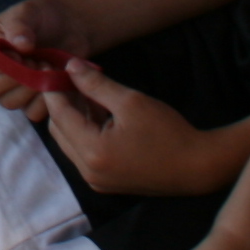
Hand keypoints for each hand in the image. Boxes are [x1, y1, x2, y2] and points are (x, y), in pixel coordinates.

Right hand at [0, 0, 81, 104]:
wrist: (67, 26)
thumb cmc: (40, 16)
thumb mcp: (27, 11)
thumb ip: (20, 26)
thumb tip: (21, 45)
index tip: (20, 53)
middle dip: (12, 78)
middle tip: (34, 63)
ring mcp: (8, 88)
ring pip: (8, 102)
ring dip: (30, 88)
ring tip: (46, 67)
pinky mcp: (29, 100)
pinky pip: (31, 112)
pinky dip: (44, 100)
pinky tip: (54, 81)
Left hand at [35, 58, 213, 195]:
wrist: (197, 166)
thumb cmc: (167, 132)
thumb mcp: (131, 101)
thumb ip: (96, 84)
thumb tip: (70, 67)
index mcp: (93, 151)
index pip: (59, 115)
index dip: (53, 89)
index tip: (52, 68)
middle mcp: (88, 170)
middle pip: (59, 131)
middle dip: (62, 103)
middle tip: (72, 78)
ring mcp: (96, 179)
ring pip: (70, 142)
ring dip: (74, 117)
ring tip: (87, 92)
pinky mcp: (105, 182)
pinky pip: (84, 153)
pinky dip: (85, 132)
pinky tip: (99, 112)